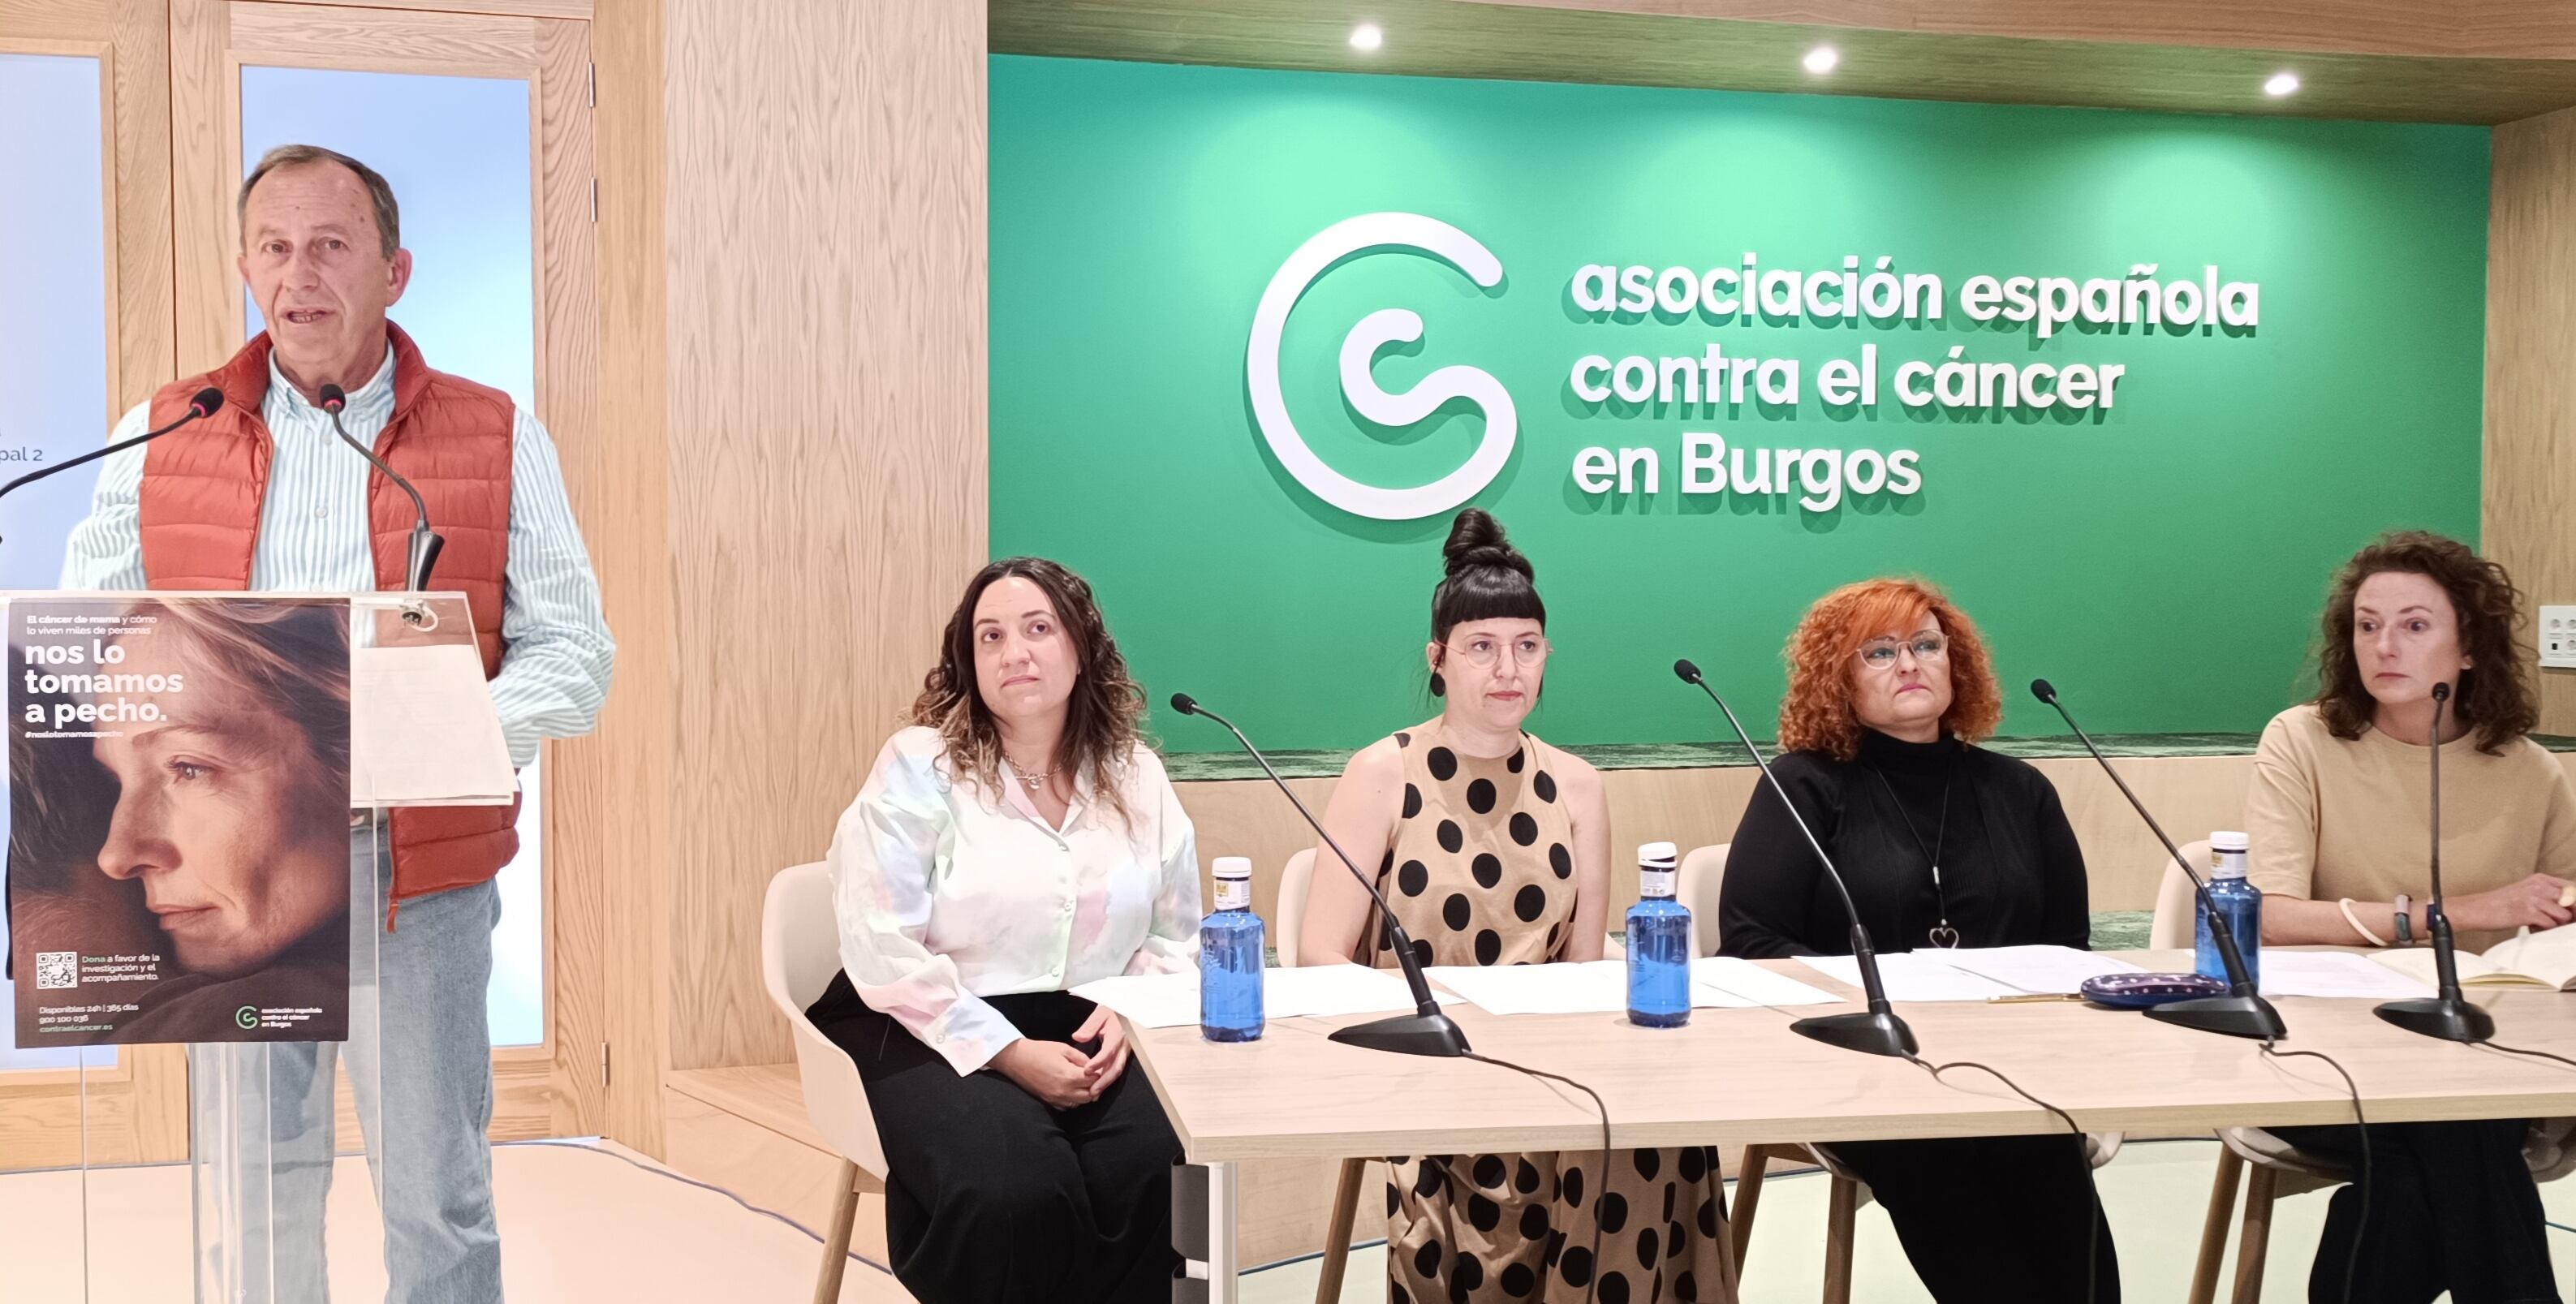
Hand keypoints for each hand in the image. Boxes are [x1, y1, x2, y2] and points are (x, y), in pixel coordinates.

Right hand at [991, 1039, 1101, 1108]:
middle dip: (1095, 1086)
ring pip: (1080, 1103)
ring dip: (1085, 1094)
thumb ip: (1081, 1058)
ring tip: (1083, 1083)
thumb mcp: (1063, 1048)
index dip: (1098, 1074)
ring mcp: (1056, 1098)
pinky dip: (1073, 1100)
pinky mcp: (1049, 1102)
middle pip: (1090, 1095)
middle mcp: (1064, 1091)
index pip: (1094, 1080)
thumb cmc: (1040, 1051)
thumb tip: (1093, 1066)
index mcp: (1069, 1075)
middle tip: (1093, 1077)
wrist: (1017, 1059)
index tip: (1098, 1068)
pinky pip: (1068, 1106)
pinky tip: (1071, 1089)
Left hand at [1073, 1002, 1129, 1092]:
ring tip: (1094, 1093)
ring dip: (1106, 1083)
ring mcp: (1124, 1052)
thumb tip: (1078, 1037)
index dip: (1098, 1062)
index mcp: (1117, 1035)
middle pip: (1116, 1067)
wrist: (1127, 1012)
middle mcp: (1123, 1046)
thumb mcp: (1101, 1013)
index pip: (1108, 1051)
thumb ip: (1089, 1026)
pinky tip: (1098, 1087)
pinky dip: (1108, 1080)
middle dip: (1104, 1081)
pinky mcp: (1122, 1056)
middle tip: (1092, 1090)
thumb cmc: (1113, 1012)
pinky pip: (1116, 1070)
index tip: (1087, 1070)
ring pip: (1117, 1071)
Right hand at [2446, 874, 2575, 932]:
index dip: (2574, 903)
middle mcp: (2538, 886)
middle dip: (2571, 915)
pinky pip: (2550, 925)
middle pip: (2572, 901)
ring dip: (2556, 924)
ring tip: (2542, 924)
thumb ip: (2546, 895)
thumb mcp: (2526, 891)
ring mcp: (2533, 899)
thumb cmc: (2499, 903)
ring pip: (2564, 915)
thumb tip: (2568, 907)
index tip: (2571, 912)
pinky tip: (2533, 927)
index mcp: (2539, 879)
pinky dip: (2544, 930)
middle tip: (2559, 922)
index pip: (2572, 888)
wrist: (2476, 909)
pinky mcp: (2528, 913)